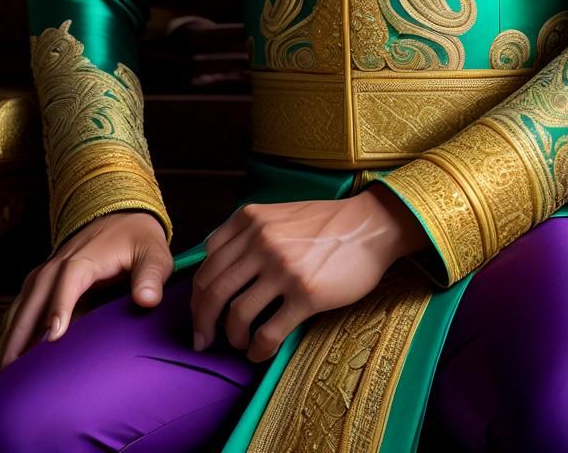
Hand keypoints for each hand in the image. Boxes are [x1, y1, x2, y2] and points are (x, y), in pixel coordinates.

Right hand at [0, 210, 172, 377]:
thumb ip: (151, 276)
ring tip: (1, 373)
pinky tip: (7, 355)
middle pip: (34, 298)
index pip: (68, 281)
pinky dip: (12, 329)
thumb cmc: (138, 241)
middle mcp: (58, 265)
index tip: (53, 336)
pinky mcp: (43, 282)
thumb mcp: (153, 254)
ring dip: (10, 337)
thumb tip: (147, 300)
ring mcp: (47, 273)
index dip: (60, 306)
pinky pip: (22, 306)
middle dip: (21, 333)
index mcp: (86, 258)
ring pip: (22, 305)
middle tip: (12, 371)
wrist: (122, 218)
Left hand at [190, 184, 426, 362]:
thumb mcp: (278, 215)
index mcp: (250, 220)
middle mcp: (261, 241)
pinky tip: (261, 352)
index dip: (196, 296)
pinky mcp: (305, 294)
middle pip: (212, 291)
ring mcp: (283, 268)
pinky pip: (268, 332)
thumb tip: (216, 271)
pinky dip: (258, 350)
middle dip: (202, 323)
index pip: (206, 264)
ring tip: (240, 344)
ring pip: (236, 314)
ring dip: (233, 337)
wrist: (370, 226)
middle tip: (203, 341)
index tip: (200, 315)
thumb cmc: (324, 224)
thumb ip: (246, 234)